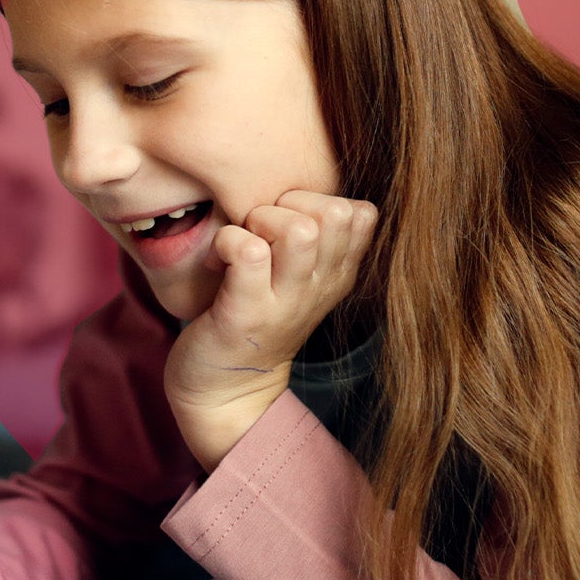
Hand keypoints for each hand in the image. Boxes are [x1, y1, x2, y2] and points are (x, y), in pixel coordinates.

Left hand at [164, 189, 377, 470]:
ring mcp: (287, 303)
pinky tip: (218, 261)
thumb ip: (313, 237)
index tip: (284, 222)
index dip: (317, 199)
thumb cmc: (254, 317)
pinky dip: (227, 242)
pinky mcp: (247, 313)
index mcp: (339, 274)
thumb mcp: (298, 278)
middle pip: (334, 213)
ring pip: (299, 229)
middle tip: (258, 230)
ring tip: (242, 242)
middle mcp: (321, 287)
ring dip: (260, 222)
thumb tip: (307, 188)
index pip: (361, 212)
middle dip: (287, 205)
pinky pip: (249, 251)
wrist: (225, 391)